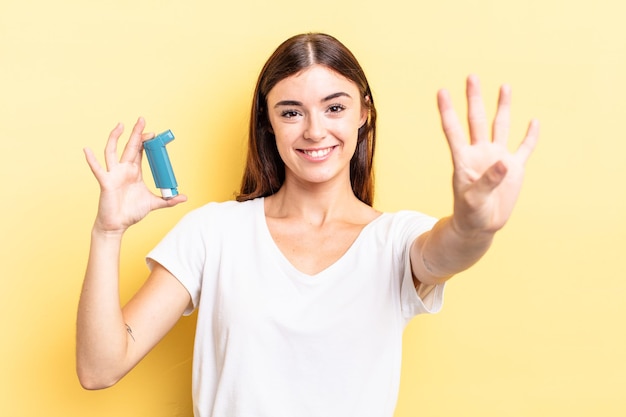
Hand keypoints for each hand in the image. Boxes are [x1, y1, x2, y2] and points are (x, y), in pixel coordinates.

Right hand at [84, 117, 186, 233]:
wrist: (118, 225)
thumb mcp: (153, 204)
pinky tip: (87, 150)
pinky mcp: (106, 182)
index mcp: (134, 172)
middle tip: (142, 119)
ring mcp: (113, 174)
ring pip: (112, 152)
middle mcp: (123, 170)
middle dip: (136, 133)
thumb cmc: (132, 213)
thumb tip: (184, 197)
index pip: (140, 151)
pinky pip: (98, 170)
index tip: (154, 134)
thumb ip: (168, 201)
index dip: (146, 142)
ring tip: (121, 125)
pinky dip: (91, 160)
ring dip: (115, 138)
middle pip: (130, 147)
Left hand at [437, 75, 538, 236]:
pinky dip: (530, 136)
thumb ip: (487, 181)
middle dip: (474, 99)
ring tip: (504, 86)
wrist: (480, 226)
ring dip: (503, 107)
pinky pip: (524, 148)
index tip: (441, 91)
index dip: (447, 111)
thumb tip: (504, 163)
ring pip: (501, 126)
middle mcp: (480, 153)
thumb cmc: (470, 213)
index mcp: (464, 159)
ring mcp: (498, 159)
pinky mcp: (515, 169)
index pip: (453, 130)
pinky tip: (534, 121)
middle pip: (477, 120)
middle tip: (471, 76)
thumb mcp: (473, 199)